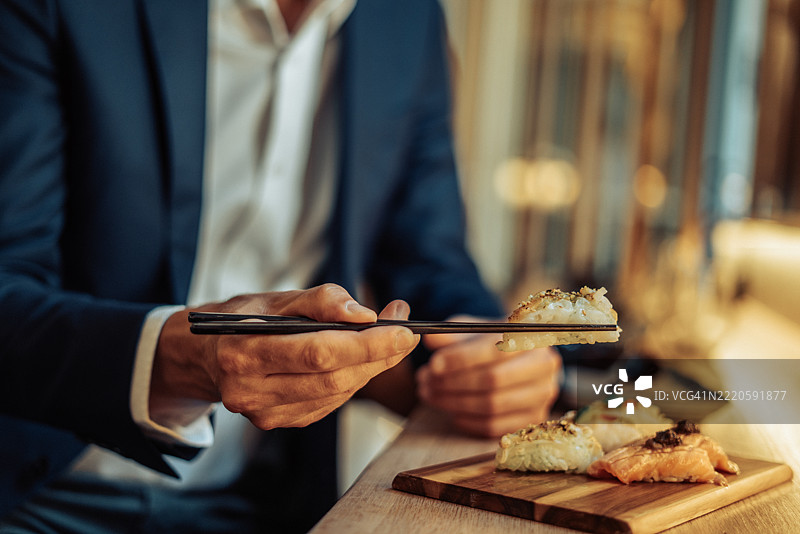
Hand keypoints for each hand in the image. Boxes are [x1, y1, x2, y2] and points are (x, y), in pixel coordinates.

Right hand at [151, 284, 418, 429]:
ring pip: (336, 394)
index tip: (404, 329)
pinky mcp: (277, 422)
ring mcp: (263, 413)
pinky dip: (352, 381)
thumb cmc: (245, 318)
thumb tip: (364, 315)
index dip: (367, 344)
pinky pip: (329, 403)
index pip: (318, 353)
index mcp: (243, 351)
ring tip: (388, 340)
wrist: (204, 354)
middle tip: (405, 331)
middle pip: (332, 378)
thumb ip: (321, 300)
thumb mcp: (276, 297)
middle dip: (378, 355)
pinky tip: (359, 361)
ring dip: (370, 368)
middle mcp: (249, 390)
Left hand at [416, 315, 560, 436]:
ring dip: (454, 403)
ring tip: (430, 394)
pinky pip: (495, 426)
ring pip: (492, 405)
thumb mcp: (473, 330)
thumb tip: (429, 340)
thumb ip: (452, 334)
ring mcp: (542, 395)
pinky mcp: (533, 419)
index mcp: (532, 335)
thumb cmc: (492, 341)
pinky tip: (450, 411)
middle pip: (494, 380)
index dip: (461, 359)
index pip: (495, 350)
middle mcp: (544, 366)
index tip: (433, 364)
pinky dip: (467, 421)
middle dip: (453, 383)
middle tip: (426, 382)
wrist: (517, 358)